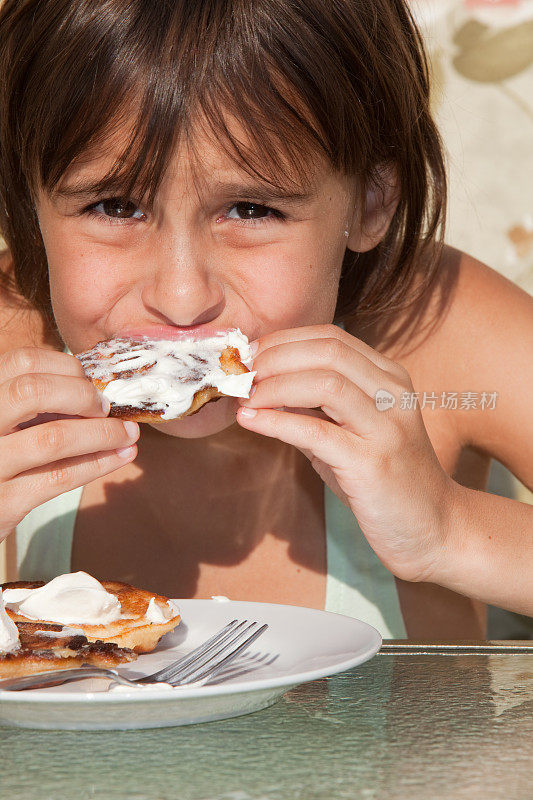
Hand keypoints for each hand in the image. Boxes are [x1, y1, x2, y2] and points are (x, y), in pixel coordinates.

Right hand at [0, 347, 139, 542]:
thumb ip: (36, 403)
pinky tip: (121, 456)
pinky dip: (98, 464)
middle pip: (32, 391)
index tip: (91, 383)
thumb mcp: (7, 420)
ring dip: (101, 433)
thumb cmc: (1, 456)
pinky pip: (59, 477)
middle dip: (82, 395)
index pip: (23, 361)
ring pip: (53, 438)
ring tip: (128, 433)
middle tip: (107, 408)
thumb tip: (98, 391)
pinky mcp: (4, 502)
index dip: (66, 367)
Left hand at [237, 325, 455, 582]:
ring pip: (325, 382)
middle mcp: (394, 395)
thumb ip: (316, 405)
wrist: (434, 529)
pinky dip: (277, 421)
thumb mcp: (351, 431)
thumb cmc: (384, 480)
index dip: (284, 341)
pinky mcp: (373, 463)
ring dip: (273, 385)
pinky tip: (250, 421)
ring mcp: (387, 428)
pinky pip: (316, 432)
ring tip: (243, 397)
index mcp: (390, 379)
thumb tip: (262, 383)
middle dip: (274, 357)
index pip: (333, 337)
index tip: (250, 356)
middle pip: (328, 351)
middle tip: (240, 374)